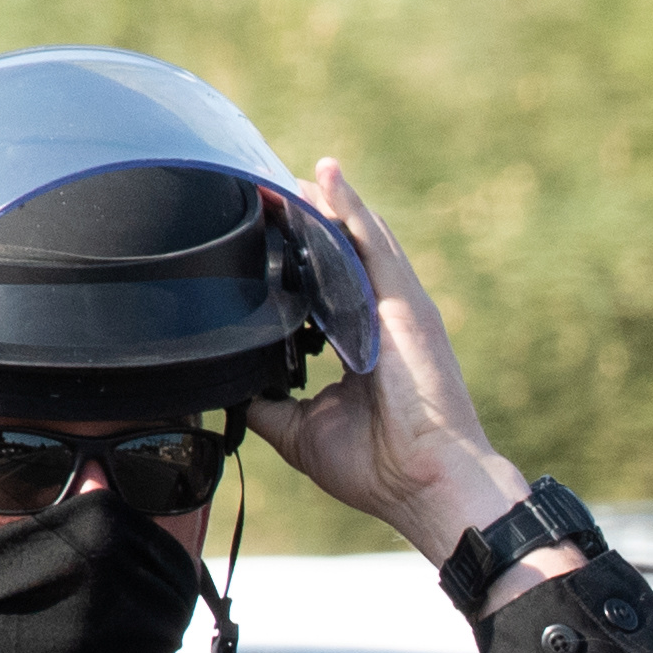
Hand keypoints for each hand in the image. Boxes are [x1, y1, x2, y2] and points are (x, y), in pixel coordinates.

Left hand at [239, 159, 539, 564]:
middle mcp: (379, 318)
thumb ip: (266, 401)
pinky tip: (324, 175)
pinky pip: (373, 243)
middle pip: (337, 251)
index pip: (321, 284)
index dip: (291, 254)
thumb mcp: (300, 430)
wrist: (427, 484)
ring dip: (320, 201)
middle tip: (259, 186)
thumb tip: (224, 385)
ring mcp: (395, 306)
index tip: (256, 229)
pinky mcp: (405, 304)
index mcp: (358, 343)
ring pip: (354, 236)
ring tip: (281, 168)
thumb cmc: (379, 468)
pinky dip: (349, 206)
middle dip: (302, 218)